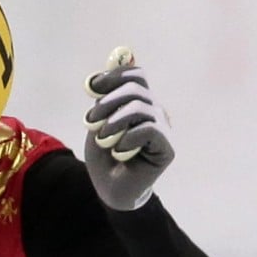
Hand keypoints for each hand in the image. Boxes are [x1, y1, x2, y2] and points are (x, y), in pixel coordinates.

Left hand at [82, 47, 172, 209]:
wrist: (109, 189)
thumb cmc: (103, 156)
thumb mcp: (97, 123)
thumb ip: (102, 98)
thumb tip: (106, 67)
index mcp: (139, 102)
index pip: (136, 75)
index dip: (114, 76)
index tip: (91, 87)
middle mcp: (155, 111)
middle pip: (136, 88)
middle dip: (107, 101)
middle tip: (89, 121)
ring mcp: (163, 128)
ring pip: (140, 107)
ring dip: (113, 122)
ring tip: (102, 140)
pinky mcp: (167, 147)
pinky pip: (149, 129)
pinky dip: (127, 138)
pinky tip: (119, 152)